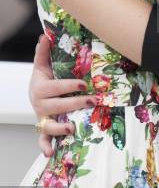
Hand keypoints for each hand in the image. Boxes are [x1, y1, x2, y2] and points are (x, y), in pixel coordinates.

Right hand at [30, 35, 95, 156]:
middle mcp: (39, 105)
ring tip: (72, 128)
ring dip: (60, 128)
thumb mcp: (43, 65)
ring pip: (49, 126)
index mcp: (40, 88)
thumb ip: (43, 52)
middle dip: (75, 104)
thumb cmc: (45, 78)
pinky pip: (42, 140)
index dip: (69, 86)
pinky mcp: (44, 129)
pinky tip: (50, 153)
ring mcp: (42, 118)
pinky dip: (45, 147)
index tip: (84, 84)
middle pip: (57, 106)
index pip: (55, 88)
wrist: (36, 93)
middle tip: (93, 101)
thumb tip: (45, 35)